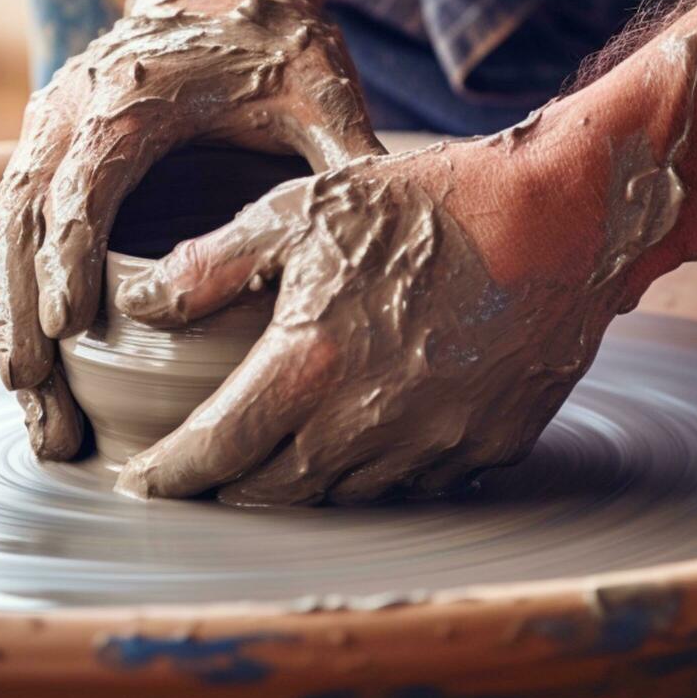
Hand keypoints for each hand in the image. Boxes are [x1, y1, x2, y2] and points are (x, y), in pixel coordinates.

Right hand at [0, 0, 384, 459]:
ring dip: (8, 320)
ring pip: (3, 230)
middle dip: (22, 313)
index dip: (70, 253)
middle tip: (39, 400)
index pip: (85, 181)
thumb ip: (343, 158)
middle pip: (21, 218)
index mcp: (131, 95)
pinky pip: (10, 230)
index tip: (71, 324)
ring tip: (30, 407)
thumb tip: (391, 236)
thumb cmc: (271, 44)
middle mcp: (72, 109)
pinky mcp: (46, 155)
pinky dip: (12, 297)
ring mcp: (48, 130)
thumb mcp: (318, 90)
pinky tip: (29, 369)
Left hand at [108, 85, 692, 504]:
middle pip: (274, 492)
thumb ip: (209, 265)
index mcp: (311, 362)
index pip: (217, 449)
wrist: (563, 216)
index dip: (171, 474)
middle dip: (228, 491)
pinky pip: (412, 485)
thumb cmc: (427, 201)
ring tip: (270, 468)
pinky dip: (373, 475)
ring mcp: (432, 444)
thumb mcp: (303, 209)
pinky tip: (360, 446)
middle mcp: (367, 422)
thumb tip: (132, 305)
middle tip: (200, 482)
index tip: (140, 483)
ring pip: (342, 496)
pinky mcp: (485, 448)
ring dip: (299, 488)